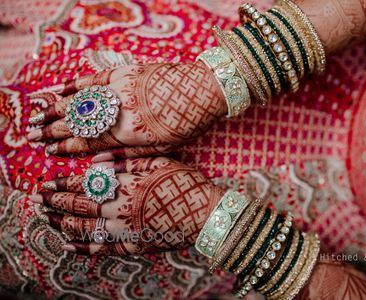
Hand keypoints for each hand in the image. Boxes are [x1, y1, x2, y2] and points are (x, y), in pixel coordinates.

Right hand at [27, 62, 226, 160]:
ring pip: (80, 102)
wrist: (204, 90)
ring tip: (37, 117)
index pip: (89, 142)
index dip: (67, 147)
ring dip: (55, 110)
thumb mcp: (161, 148)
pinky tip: (59, 91)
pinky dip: (75, 85)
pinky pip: (93, 79)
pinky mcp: (125, 73)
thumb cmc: (187, 124)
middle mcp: (118, 112)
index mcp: (128, 134)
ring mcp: (119, 90)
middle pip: (78, 123)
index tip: (49, 150)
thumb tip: (97, 162)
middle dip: (53, 130)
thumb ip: (127, 155)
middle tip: (33, 136)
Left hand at [29, 157, 223, 254]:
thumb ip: (126, 160)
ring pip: (85, 228)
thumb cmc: (184, 183)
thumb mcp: (159, 161)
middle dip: (56, 200)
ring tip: (47, 217)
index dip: (65, 182)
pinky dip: (83, 248)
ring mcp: (125, 229)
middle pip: (80, 205)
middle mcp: (121, 207)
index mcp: (126, 183)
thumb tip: (95, 161)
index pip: (86, 183)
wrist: (206, 214)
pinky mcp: (133, 245)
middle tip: (39, 197)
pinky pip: (103, 249)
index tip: (48, 181)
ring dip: (62, 222)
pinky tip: (68, 246)